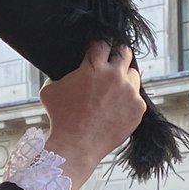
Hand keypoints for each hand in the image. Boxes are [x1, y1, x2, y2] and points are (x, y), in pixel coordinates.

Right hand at [41, 42, 145, 189]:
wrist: (76, 146)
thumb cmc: (60, 118)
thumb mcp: (50, 90)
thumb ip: (58, 75)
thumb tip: (64, 71)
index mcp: (93, 66)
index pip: (102, 43)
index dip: (98, 48)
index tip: (96, 54)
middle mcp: (114, 75)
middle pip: (124, 51)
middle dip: (117, 56)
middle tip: (111, 64)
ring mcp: (129, 91)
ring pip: (134, 74)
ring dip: (125, 79)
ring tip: (113, 91)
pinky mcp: (138, 108)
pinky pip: (136, 98)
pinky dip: (128, 101)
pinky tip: (116, 110)